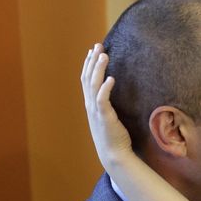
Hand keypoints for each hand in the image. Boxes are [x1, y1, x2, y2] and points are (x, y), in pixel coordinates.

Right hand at [81, 44, 133, 169]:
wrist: (114, 155)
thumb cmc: (114, 137)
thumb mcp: (107, 117)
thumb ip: (107, 105)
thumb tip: (112, 94)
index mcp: (90, 104)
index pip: (86, 79)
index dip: (88, 64)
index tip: (93, 51)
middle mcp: (90, 105)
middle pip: (88, 78)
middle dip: (92, 60)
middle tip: (97, 45)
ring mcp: (95, 111)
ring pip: (94, 85)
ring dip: (98, 69)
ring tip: (104, 55)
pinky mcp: (104, 117)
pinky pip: (102, 99)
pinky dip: (106, 88)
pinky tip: (111, 78)